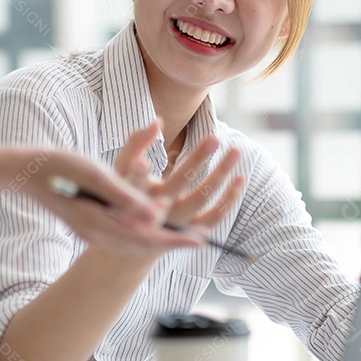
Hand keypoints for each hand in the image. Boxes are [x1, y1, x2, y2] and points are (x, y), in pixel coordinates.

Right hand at [0, 144, 204, 254]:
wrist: (25, 171)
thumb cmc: (60, 166)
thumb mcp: (96, 175)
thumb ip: (126, 195)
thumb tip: (154, 212)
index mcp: (100, 224)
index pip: (146, 237)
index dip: (175, 240)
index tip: (201, 241)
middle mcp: (97, 234)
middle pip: (142, 245)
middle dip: (172, 242)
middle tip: (201, 241)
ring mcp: (91, 232)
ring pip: (133, 243)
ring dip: (158, 238)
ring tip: (181, 235)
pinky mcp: (88, 225)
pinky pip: (122, 237)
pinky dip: (142, 234)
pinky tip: (151, 224)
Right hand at [108, 120, 243, 255]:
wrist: (132, 239)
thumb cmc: (127, 196)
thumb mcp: (120, 172)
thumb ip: (135, 144)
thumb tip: (158, 121)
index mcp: (137, 192)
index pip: (141, 176)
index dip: (143, 169)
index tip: (156, 153)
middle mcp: (157, 209)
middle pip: (180, 180)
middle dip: (198, 158)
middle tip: (214, 138)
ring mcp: (176, 222)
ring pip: (202, 195)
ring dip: (220, 173)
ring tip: (235, 152)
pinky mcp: (191, 232)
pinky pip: (215, 216)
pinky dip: (229, 199)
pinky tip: (239, 179)